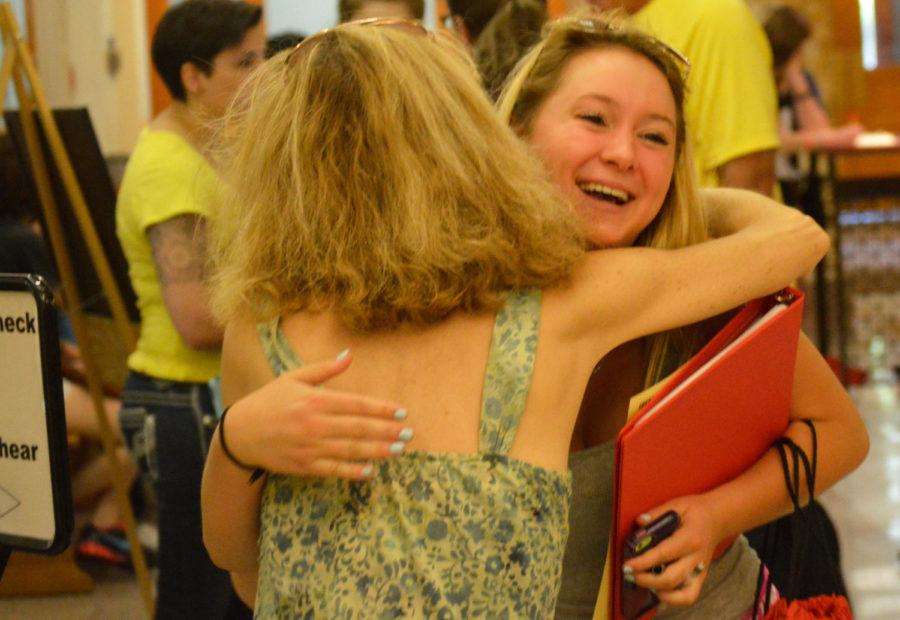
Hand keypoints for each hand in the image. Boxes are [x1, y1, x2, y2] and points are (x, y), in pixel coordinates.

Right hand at [222, 351, 410, 479]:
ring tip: (399, 451)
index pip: (356, 404)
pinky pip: (333, 470)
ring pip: (350, 450)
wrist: (240, 433)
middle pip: (358, 428)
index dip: (381, 409)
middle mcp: (315, 424)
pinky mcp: (304, 466)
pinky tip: (371, 470)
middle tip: (409, 434)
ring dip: (377, 451)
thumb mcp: (294, 378)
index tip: (402, 412)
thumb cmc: (270, 401)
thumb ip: (325, 369)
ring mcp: (309, 447)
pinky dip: (353, 471)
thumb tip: (350, 354)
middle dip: (387, 431)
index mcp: (315, 400)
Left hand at [622, 495, 723, 607]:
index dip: (643, 562)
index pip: (664, 554)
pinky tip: (658, 593)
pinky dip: (673, 600)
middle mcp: (696, 558)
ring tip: (642, 582)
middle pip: (671, 579)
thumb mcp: (677, 505)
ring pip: (682, 594)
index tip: (628, 565)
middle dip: (647, 580)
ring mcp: (699, 571)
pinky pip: (689, 596)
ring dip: (659, 592)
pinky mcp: (700, 577)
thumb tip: (640, 522)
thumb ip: (656, 514)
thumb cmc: (696, 511)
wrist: (718, 518)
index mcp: (689, 539)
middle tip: (630, 574)